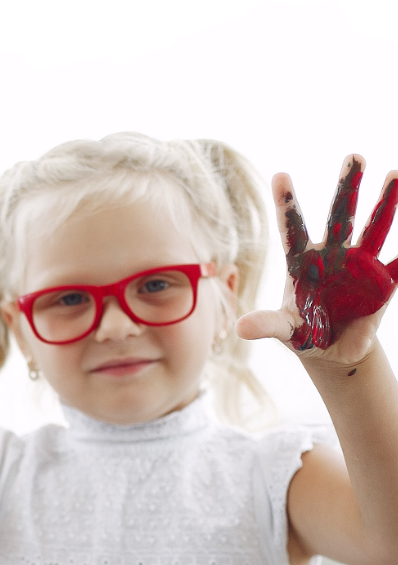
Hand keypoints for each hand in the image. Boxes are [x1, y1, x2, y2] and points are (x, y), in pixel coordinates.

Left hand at [238, 156, 397, 362]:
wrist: (332, 351)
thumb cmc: (303, 334)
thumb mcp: (285, 331)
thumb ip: (267, 325)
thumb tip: (240, 328)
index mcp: (303, 263)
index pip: (292, 229)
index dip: (287, 204)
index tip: (279, 175)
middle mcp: (333, 255)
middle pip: (339, 217)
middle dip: (347, 188)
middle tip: (354, 156)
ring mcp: (360, 265)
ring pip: (374, 229)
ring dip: (385, 203)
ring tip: (394, 172)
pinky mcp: (383, 282)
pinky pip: (397, 267)